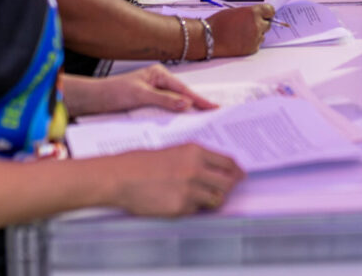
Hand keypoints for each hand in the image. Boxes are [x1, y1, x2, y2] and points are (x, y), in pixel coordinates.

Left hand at [99, 64, 217, 112]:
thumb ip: (163, 100)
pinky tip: (179, 123)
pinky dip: (173, 116)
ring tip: (202, 120)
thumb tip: (186, 103)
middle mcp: (158, 81)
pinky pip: (165, 109)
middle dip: (196, 105)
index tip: (214, 107)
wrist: (91, 100)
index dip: (199, 99)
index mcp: (158, 74)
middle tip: (212, 116)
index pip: (183, 89)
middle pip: (182, 95)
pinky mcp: (148, 102)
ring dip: (185, 112)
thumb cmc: (111, 93)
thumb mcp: (139, 96)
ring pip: (174, 103)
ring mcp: (153, 92)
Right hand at [102, 143, 243, 215]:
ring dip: (211, 200)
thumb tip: (217, 169)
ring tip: (198, 197)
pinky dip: (192, 209)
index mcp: (195, 152)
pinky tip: (178, 201)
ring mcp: (189, 190)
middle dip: (228, 188)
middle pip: (227, 183)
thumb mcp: (175, 151)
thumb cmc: (143, 163)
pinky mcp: (180, 207)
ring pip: (216, 200)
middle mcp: (195, 170)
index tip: (240, 176)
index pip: (228, 163)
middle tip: (223, 190)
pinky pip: (196, 211)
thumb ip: (197, 159)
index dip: (237, 172)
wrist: (121, 177)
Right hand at [207, 4, 273, 56]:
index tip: (265, 14)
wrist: (209, 38)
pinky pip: (257, 44)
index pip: (270, 11)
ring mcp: (255, 37)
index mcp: (253, 13)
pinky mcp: (252, 48)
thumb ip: (249, 13)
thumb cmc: (219, 23)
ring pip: (263, 35)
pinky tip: (240, 40)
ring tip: (242, 33)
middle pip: (268, 23)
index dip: (267, 13)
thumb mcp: (235, 11)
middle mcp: (257, 25)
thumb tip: (258, 15)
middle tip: (250, 24)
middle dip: (261, 23)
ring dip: (256, 34)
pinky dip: (252, 42)